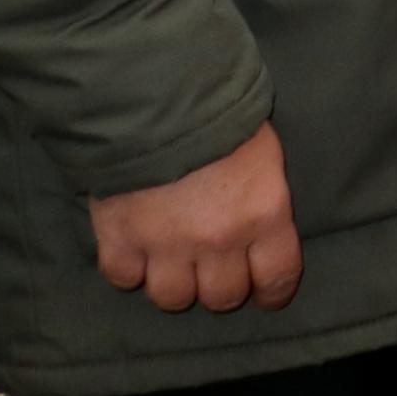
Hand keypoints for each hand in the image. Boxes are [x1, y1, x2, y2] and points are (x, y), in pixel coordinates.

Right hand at [89, 122, 299, 312]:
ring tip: (173, 265)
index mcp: (264, 216)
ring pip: (172, 298)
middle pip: (222, 297)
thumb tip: (259, 231)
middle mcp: (218, 240)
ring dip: (174, 285)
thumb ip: (263, 203)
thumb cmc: (223, 119)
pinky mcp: (119, 238)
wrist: (158, 97)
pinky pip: (122, 278)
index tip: (266, 296)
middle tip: (214, 270)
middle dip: (221, 287)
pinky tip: (135, 252)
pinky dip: (128, 269)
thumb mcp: (266, 157)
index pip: (277, 278)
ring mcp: (165, 244)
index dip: (272, 293)